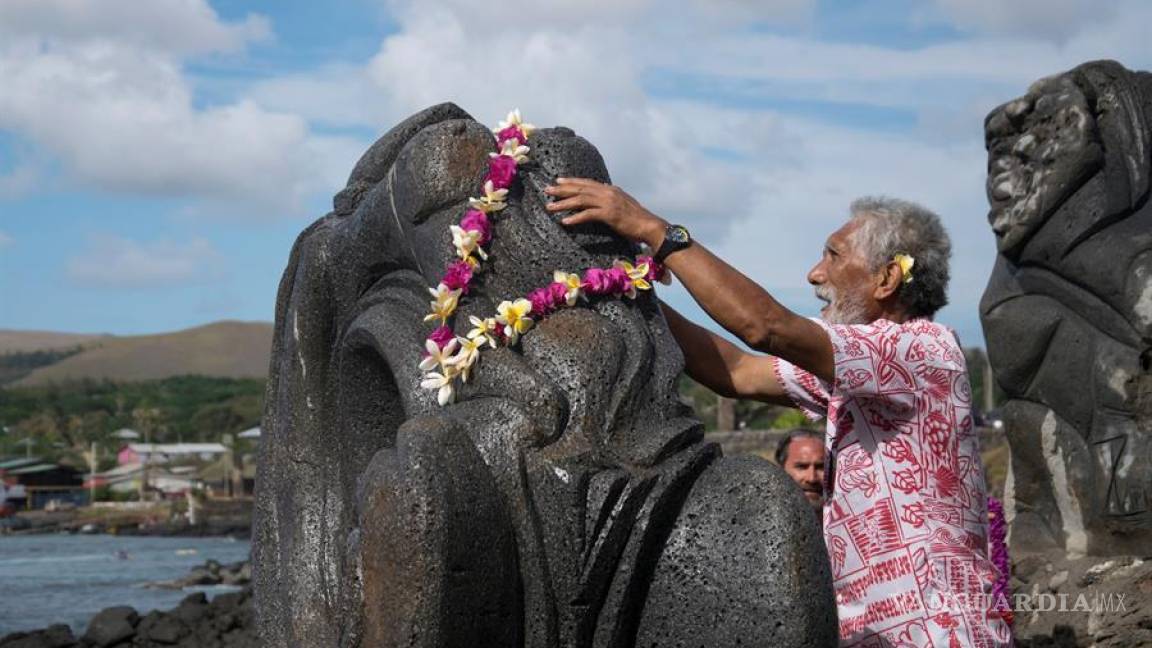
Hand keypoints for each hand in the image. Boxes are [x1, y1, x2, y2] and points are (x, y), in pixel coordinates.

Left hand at [544, 177, 665, 246]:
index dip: (572, 181)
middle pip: (581, 188)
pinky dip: (575, 218)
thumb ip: (611, 197)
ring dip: (564, 203)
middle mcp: (608, 192)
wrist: (649, 226)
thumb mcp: (623, 202)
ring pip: (581, 200)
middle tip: (547, 190)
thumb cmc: (636, 218)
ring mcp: (609, 202)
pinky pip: (588, 214)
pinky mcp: (609, 214)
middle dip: (562, 189)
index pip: (587, 182)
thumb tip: (604, 189)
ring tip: (550, 207)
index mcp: (610, 189)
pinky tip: (565, 221)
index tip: (558, 181)